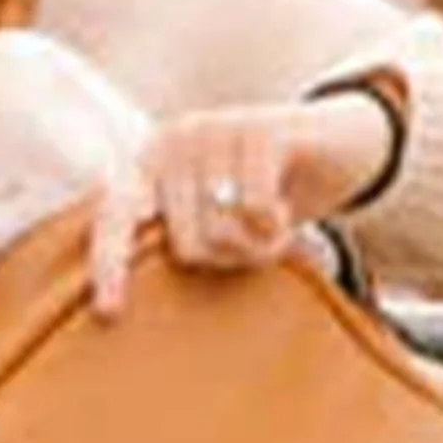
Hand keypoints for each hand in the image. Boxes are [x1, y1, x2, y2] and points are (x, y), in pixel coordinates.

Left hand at [86, 93, 403, 315]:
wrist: (334, 143)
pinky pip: (257, 211)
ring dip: (257, 248)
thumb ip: (177, 240)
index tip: (109, 312)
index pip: (115, 218)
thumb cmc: (262, 195)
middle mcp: (173, 140)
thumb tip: (130, 303)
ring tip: (270, 227)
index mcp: (148, 163)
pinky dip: (277, 229)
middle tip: (252, 242)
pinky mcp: (259, 131)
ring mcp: (215, 130)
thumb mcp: (212, 215)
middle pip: (186, 246)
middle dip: (226, 259)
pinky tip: (287, 216)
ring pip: (222, 234)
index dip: (108, 264)